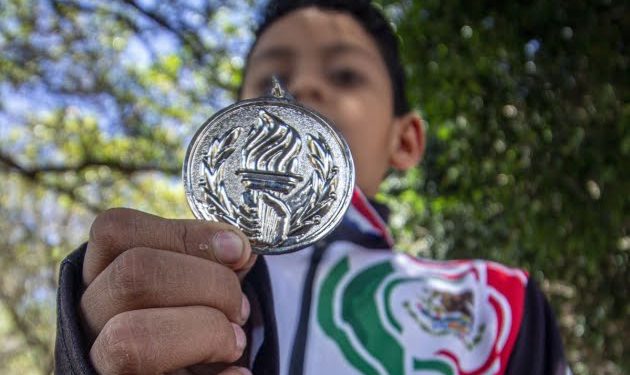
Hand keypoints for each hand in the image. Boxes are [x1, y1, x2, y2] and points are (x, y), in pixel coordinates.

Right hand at [80, 208, 255, 374]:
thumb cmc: (187, 332)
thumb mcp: (193, 288)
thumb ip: (210, 263)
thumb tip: (239, 247)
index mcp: (100, 278)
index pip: (116, 230)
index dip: (184, 233)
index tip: (239, 250)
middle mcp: (87, 318)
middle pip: (133, 273)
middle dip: (210, 283)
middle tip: (241, 308)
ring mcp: (97, 364)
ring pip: (129, 336)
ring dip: (206, 332)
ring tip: (235, 343)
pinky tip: (238, 373)